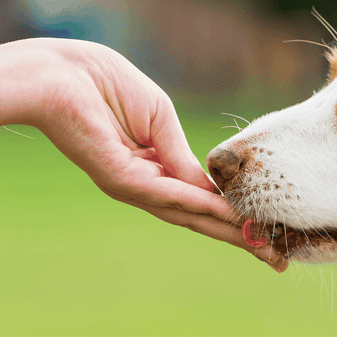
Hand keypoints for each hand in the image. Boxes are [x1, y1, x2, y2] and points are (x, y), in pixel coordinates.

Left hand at [36, 39, 285, 269]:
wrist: (59, 74)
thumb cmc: (103, 84)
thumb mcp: (159, 119)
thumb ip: (182, 154)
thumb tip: (211, 188)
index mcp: (152, 168)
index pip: (199, 201)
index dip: (234, 216)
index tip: (268, 233)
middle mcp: (143, 185)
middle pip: (198, 219)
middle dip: (238, 238)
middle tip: (276, 262)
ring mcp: (131, 186)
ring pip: (187, 215)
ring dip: (227, 230)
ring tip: (262, 247)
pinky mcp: (119, 179)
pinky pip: (167, 195)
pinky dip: (199, 205)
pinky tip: (226, 214)